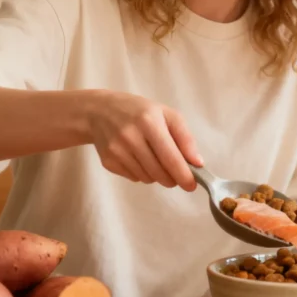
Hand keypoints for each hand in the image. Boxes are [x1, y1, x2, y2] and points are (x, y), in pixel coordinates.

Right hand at [86, 90, 203, 190]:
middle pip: (159, 172)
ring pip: (147, 178)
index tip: (192, 185)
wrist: (99, 111)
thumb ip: (185, 138)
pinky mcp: (108, 162)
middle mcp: (130, 137)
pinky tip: (138, 158)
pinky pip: (134, 178)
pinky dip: (142, 173)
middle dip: (172, 178)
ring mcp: (117, 151)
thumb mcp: (167, 115)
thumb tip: (197, 163)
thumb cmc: (140, 112)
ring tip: (154, 158)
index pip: (170, 157)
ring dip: (157, 175)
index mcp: (149, 122)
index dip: (184, 175)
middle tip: (176, 174)